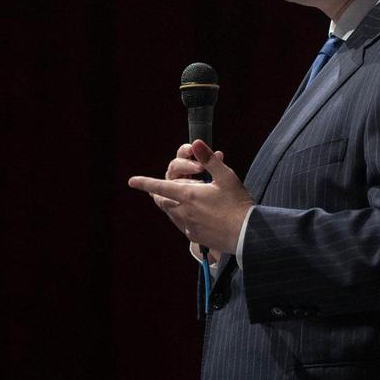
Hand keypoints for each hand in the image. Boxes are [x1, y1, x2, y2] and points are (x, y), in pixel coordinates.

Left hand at [128, 139, 253, 255]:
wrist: (247, 234)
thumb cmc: (238, 203)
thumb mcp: (226, 176)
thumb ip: (209, 159)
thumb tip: (196, 142)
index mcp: (189, 194)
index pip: (160, 186)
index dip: (145, 183)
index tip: (132, 181)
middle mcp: (184, 211)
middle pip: (162, 201)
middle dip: (159, 193)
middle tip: (162, 189)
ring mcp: (188, 226)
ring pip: (171, 213)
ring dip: (172, 204)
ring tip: (184, 199)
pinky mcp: (195, 236)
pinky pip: (183, 225)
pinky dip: (184, 217)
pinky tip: (197, 215)